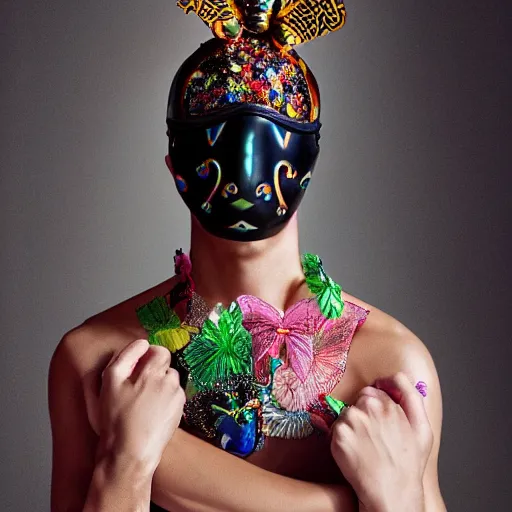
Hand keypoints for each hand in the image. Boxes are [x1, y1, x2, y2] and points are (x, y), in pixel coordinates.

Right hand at [84, 339, 185, 474]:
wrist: (130, 454)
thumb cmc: (116, 418)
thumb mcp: (110, 382)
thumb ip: (126, 356)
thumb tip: (142, 343)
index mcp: (153, 371)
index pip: (160, 351)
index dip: (148, 357)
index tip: (137, 369)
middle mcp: (170, 381)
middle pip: (166, 366)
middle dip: (154, 372)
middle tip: (137, 389)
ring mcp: (177, 396)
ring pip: (170, 381)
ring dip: (160, 385)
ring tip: (143, 402)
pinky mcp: (180, 410)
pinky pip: (174, 396)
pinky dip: (165, 399)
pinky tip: (152, 412)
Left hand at [330, 372, 432, 511]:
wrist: (391, 493)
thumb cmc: (408, 464)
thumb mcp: (423, 429)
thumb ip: (412, 397)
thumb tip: (399, 376)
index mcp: (388, 404)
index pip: (372, 391)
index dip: (376, 406)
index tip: (379, 422)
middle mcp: (368, 408)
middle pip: (358, 400)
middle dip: (364, 413)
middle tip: (374, 437)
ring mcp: (352, 421)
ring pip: (346, 413)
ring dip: (352, 425)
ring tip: (366, 446)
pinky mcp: (338, 435)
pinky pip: (336, 428)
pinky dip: (342, 438)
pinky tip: (355, 452)